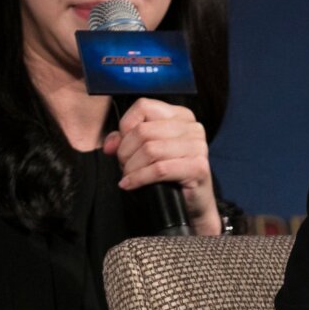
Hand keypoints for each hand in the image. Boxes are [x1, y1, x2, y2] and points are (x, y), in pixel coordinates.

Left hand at [102, 99, 221, 235]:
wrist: (193, 202)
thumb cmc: (169, 175)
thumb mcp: (145, 152)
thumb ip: (126, 140)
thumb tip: (110, 144)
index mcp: (180, 115)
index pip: (143, 107)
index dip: (125, 126)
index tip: (120, 146)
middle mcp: (192, 127)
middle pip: (143, 130)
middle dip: (125, 152)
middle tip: (124, 167)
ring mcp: (198, 146)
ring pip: (149, 150)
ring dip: (131, 167)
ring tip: (128, 176)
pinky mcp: (198, 167)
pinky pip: (159, 169)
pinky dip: (139, 178)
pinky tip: (130, 184)